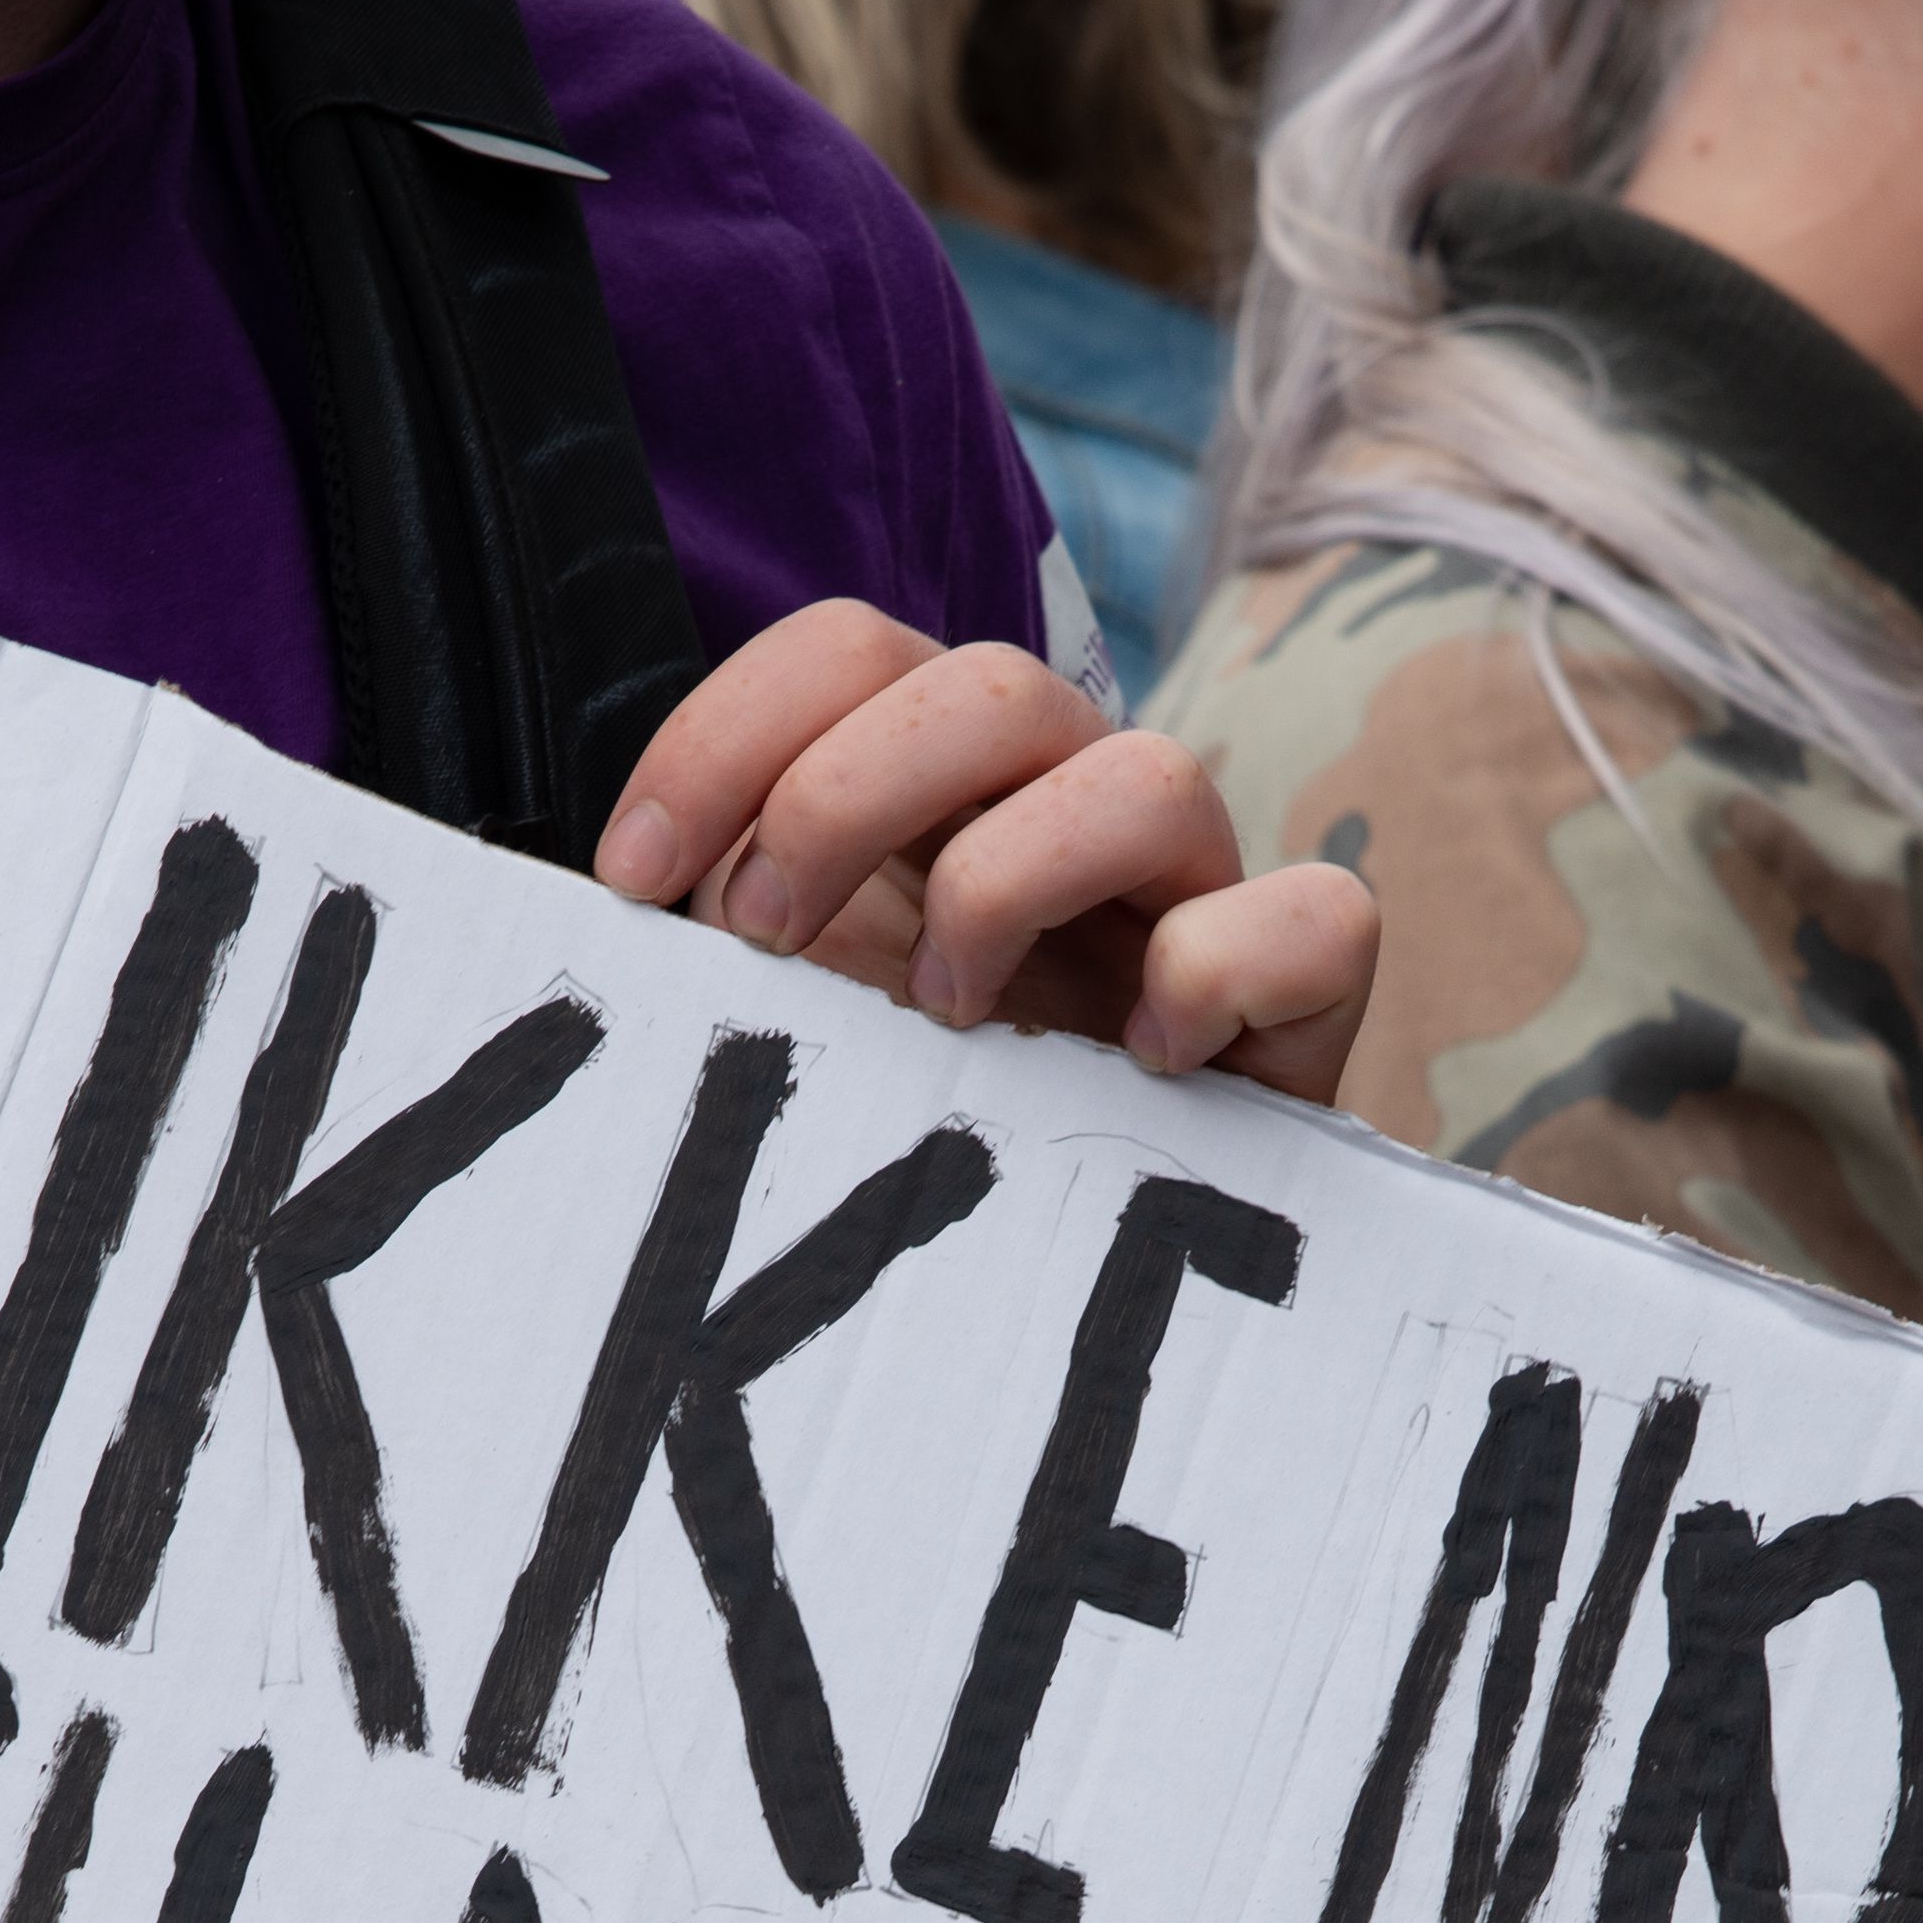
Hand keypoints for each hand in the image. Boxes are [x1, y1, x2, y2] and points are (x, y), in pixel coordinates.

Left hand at [601, 600, 1377, 1100]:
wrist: (1101, 1271)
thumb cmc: (921, 1133)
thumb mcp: (797, 1021)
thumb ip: (724, 949)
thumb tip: (601, 922)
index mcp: (943, 790)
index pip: (851, 651)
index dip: (728, 735)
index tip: (633, 882)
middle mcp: (1071, 810)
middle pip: (990, 682)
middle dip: (842, 798)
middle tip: (764, 941)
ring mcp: (1194, 897)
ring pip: (1153, 774)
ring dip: (1010, 882)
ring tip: (943, 1015)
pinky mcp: (1296, 1002)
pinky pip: (1320, 918)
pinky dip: (1221, 971)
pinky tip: (1141, 1060)